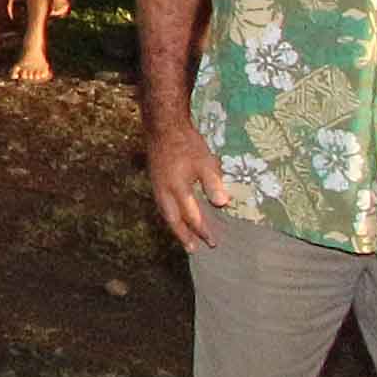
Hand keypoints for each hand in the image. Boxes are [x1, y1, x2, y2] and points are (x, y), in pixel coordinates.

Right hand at [147, 123, 229, 252]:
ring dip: (175, 228)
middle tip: (194, 249)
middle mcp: (165, 192)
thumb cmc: (187, 144)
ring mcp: (157, 187)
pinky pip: (162, 205)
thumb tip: (221, 204)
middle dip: (184, 235)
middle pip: (174, 220)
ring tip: (183, 238)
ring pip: (166, 213)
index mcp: (178, 189)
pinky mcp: (155, 181)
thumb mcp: (205, 161)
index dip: (203, 230)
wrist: (163, 127)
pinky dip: (169, 216)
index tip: (213, 242)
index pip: (192, 216)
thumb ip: (213, 183)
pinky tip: (174, 216)